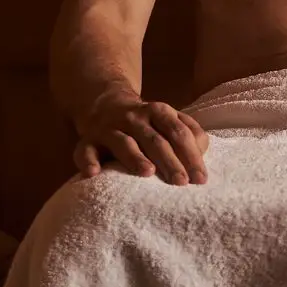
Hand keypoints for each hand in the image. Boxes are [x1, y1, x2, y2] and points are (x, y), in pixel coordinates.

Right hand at [73, 94, 210, 184]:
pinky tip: (93, 174)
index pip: (178, 133)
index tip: (200, 178)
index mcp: (159, 111)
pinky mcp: (88, 140)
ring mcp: (109, 128)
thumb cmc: (147, 123)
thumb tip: (201, 153)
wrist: (105, 104)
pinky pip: (85, 150)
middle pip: (155, 140)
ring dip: (135, 157)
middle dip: (169, 161)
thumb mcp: (170, 121)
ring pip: (123, 143)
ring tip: (147, 173)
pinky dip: (88, 161)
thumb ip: (190, 134)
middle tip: (181, 182)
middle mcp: (134, 118)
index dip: (191, 155)